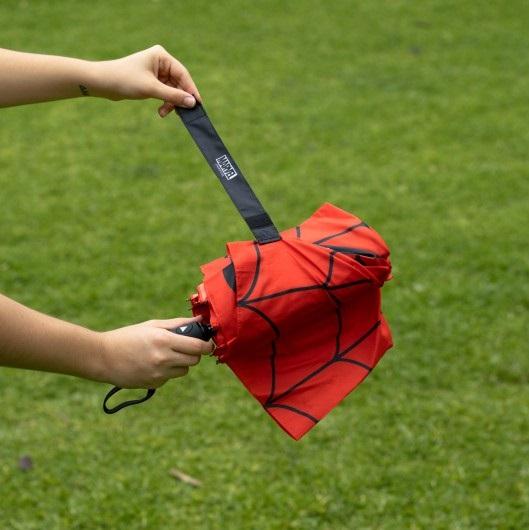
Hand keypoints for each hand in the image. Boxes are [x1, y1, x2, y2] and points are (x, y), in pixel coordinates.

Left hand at [92, 44, 201, 116]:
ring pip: (172, 90)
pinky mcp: (151, 81)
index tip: (198, 104)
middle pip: (179, 83)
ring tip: (165, 112)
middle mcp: (160, 62)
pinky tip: (161, 111)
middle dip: (179, 98)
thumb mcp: (152, 89)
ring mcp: (156, 72)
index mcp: (161, 56)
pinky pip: (165, 93)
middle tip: (183, 113)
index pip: (183, 74)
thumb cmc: (125, 80)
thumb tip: (192, 102)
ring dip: (170, 102)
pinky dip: (165, 102)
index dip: (191, 90)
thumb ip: (173, 96)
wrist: (102, 83)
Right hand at [98, 316, 213, 388]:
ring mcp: (158, 374)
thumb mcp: (152, 325)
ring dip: (181, 363)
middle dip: (194, 354)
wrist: (103, 357)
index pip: (197, 347)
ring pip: (184, 371)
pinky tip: (153, 365)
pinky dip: (167, 372)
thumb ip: (178, 324)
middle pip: (194, 360)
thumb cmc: (128, 337)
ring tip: (166, 355)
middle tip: (185, 347)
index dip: (206, 345)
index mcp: (164, 340)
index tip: (207, 343)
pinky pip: (170, 378)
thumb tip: (199, 319)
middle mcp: (163, 359)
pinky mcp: (153, 384)